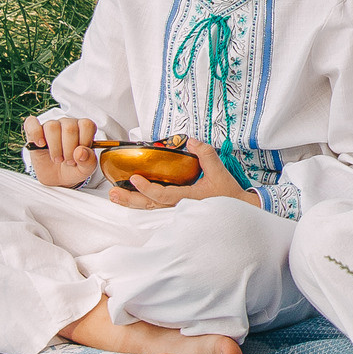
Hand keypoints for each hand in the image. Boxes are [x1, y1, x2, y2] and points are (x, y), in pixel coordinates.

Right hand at [23, 114, 99, 189]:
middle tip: (68, 161)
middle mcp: (68, 124)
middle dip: (69, 149)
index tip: (80, 156)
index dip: (84, 141)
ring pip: (53, 127)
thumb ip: (89, 161)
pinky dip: (36, 134)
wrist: (57, 177)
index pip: (87, 125)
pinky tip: (40, 144)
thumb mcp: (86, 169)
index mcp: (83, 129)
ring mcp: (51, 125)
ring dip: (55, 147)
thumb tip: (81, 152)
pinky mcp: (34, 130)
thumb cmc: (73, 168)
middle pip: (70, 128)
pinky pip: (32, 123)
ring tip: (57, 159)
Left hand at [113, 138, 260, 209]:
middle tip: (114, 193)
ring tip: (115, 196)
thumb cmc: (228, 194)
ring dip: (132, 203)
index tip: (135, 179)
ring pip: (150, 209)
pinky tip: (130, 199)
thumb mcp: (219, 172)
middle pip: (149, 206)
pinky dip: (141, 204)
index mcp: (188, 198)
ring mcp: (177, 211)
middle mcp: (179, 207)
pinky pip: (155, 208)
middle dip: (130, 199)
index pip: (163, 195)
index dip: (147, 188)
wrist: (238, 212)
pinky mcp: (177, 211)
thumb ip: (205, 154)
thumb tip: (191, 141)